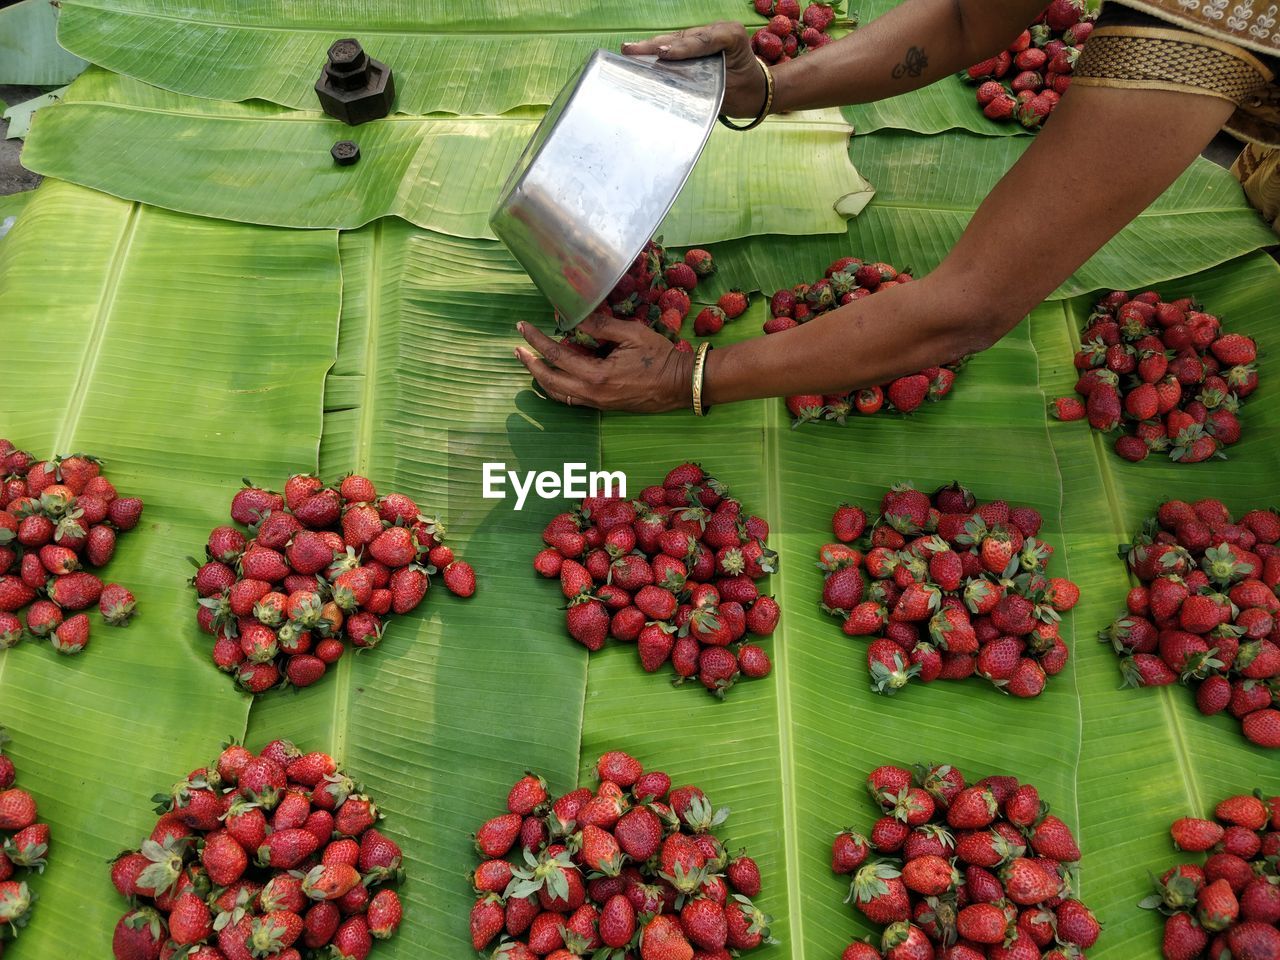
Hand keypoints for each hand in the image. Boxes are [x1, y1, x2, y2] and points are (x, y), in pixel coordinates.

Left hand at [514, 314, 692, 412]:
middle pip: (549, 381)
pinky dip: (557, 388)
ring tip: (530, 362)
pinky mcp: (604, 406)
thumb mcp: (631, 333)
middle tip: (517, 348)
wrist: (680, 384)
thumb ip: (600, 325)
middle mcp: (592, 394)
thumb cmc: (660, 357)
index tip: (523, 327)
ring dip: (541, 378)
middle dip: (530, 364)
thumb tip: (573, 316)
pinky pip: (572, 399)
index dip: (537, 340)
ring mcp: (597, 403)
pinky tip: (554, 377)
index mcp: (597, 375)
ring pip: (558, 394)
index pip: (557, 355)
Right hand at [622, 22, 765, 119]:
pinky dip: (656, 50)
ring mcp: (706, 34)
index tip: (663, 53)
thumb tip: (680, 89)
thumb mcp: (731, 93)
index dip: (681, 48)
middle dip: (657, 45)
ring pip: (675, 39)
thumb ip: (709, 88)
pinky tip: (637, 53)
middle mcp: (719, 30)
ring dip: (651, 46)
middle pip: (683, 37)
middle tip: (634, 50)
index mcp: (732, 36)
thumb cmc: (745, 92)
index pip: (702, 41)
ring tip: (629, 50)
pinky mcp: (696, 43)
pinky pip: (675, 44)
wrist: (754, 90)